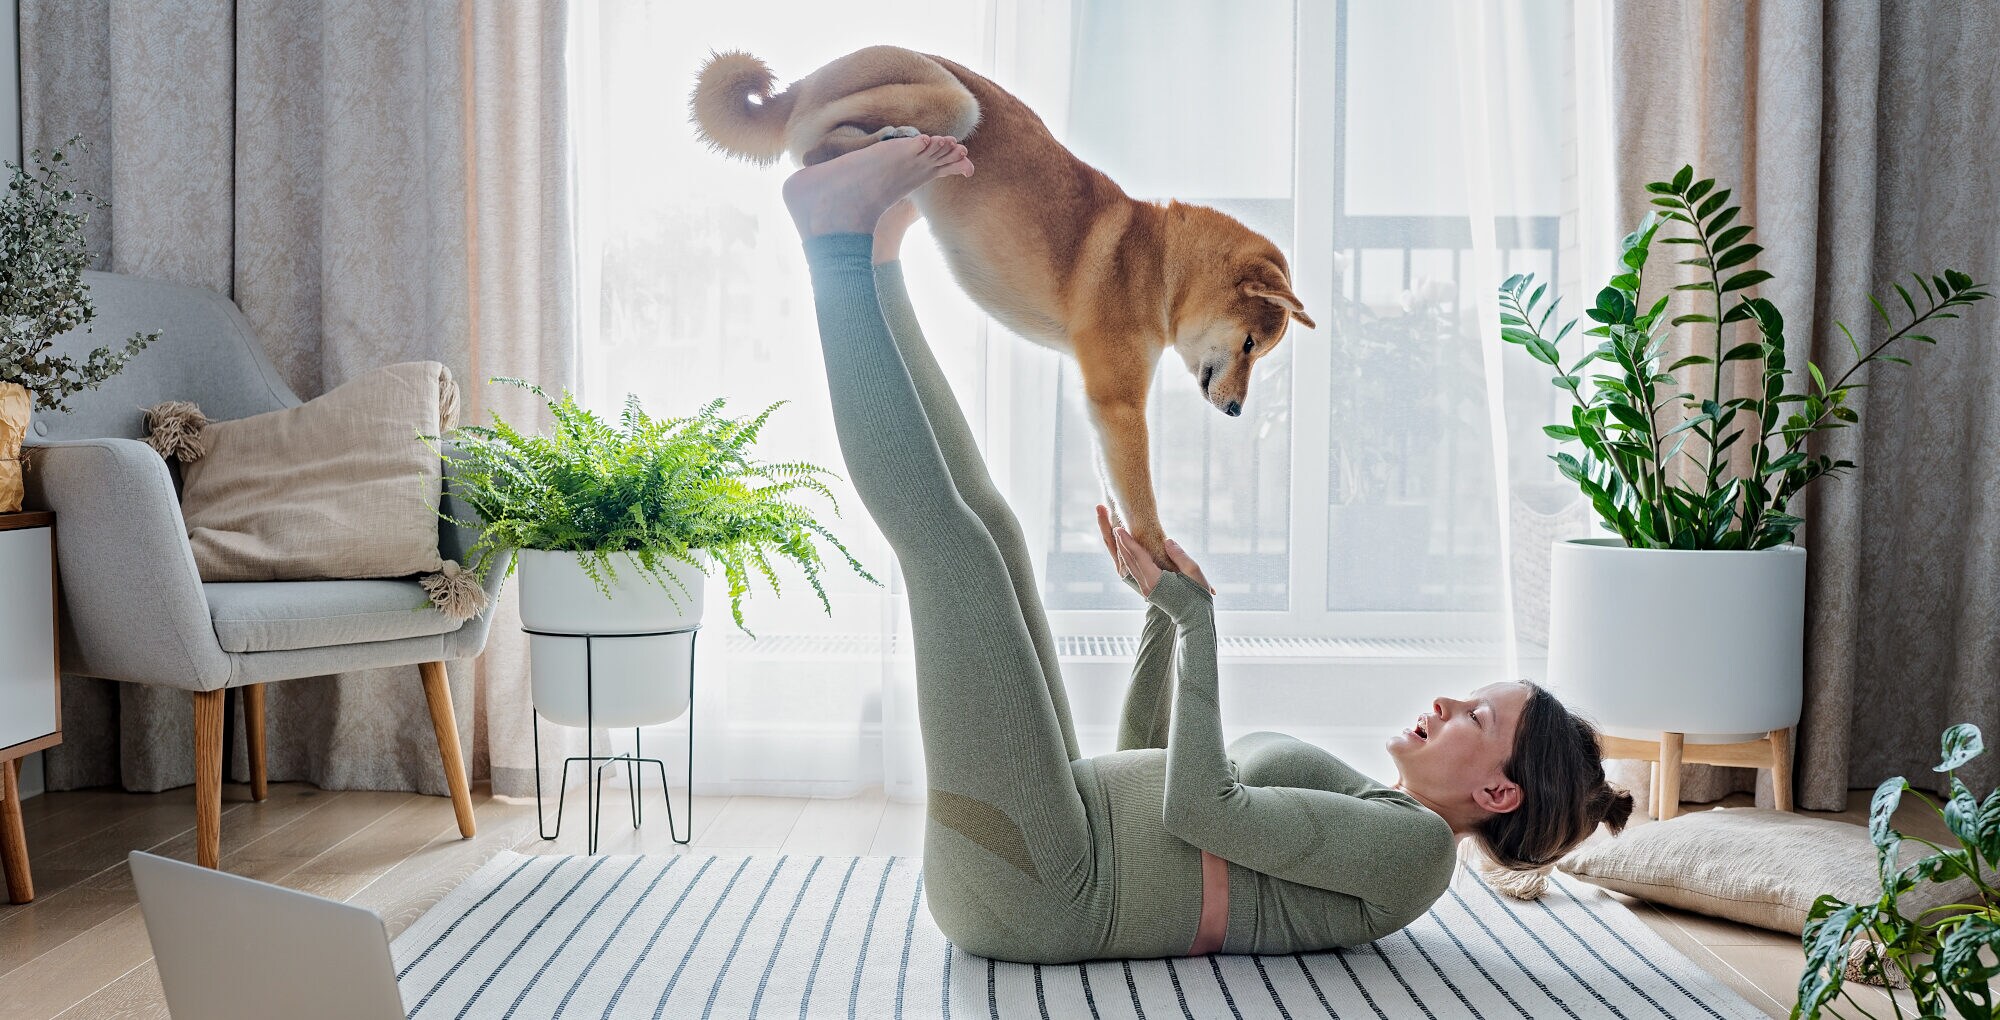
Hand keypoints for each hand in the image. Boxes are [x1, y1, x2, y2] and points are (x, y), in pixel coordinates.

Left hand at [1099, 504, 1214, 597]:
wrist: (1195, 620)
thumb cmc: (1198, 595)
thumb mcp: (1193, 572)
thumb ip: (1179, 555)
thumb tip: (1167, 541)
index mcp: (1155, 580)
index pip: (1138, 556)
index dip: (1128, 541)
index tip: (1118, 528)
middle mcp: (1147, 586)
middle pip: (1130, 561)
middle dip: (1122, 544)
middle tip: (1115, 527)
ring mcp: (1146, 590)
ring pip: (1131, 568)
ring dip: (1124, 552)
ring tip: (1119, 537)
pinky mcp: (1149, 592)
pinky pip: (1136, 573)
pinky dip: (1131, 560)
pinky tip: (1130, 553)